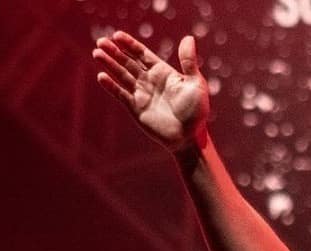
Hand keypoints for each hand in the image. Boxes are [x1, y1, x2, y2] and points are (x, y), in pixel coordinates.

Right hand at [92, 31, 209, 151]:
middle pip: (128, 62)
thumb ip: (188, 61)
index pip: (142, 54)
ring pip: (122, 75)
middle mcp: (150, 81)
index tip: (117, 35)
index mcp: (163, 73)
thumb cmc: (196, 112)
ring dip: (109, 64)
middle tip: (101, 42)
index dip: (129, 44)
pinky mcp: (136, 109)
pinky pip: (121, 94)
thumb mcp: (195, 84)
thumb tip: (189, 37)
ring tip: (97, 53)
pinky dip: (111, 86)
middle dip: (115, 51)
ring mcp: (142, 95)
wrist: (189, 138)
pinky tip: (102, 76)